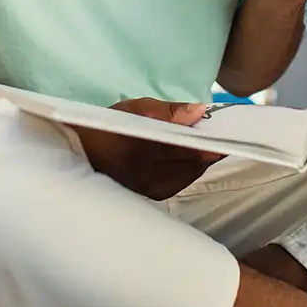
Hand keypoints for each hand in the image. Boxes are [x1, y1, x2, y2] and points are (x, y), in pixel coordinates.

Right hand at [75, 99, 222, 200]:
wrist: (76, 157)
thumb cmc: (106, 127)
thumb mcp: (135, 110)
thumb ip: (169, 111)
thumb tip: (200, 111)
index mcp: (142, 149)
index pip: (186, 150)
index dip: (211, 144)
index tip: (230, 135)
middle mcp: (146, 174)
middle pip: (192, 165)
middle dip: (210, 151)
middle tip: (225, 136)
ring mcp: (147, 189)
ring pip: (188, 175)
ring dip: (202, 161)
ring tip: (211, 145)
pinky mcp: (148, 196)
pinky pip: (179, 183)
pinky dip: (190, 170)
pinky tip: (194, 160)